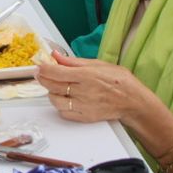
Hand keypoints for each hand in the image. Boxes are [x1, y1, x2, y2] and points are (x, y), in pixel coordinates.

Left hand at [35, 53, 157, 125]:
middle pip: (52, 86)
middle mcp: (83, 91)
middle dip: (43, 78)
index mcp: (86, 75)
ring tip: (55, 87)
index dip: (43, 68)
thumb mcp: (99, 64)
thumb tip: (57, 55)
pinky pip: (63, 113)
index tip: (39, 65)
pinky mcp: (84, 117)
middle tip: (42, 74)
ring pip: (55, 100)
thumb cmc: (120, 82)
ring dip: (51, 92)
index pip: (56, 72)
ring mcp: (83, 106)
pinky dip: (60, 106)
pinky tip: (64, 99)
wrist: (133, 102)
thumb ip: (74, 61)